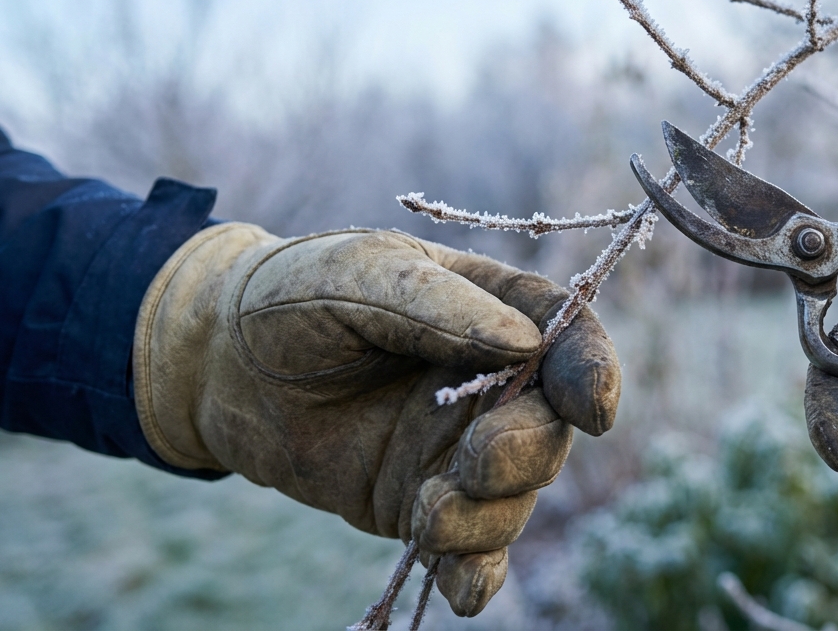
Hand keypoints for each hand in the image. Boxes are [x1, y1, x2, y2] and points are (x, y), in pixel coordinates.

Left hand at [133, 226, 619, 615]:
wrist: (217, 363)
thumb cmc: (292, 296)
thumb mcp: (358, 274)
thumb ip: (437, 303)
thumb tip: (524, 343)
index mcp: (492, 309)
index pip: (567, 336)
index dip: (593, 370)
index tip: (594, 409)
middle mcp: (490, 382)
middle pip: (549, 428)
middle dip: (526, 453)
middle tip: (475, 461)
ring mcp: (457, 448)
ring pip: (514, 498)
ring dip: (488, 517)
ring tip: (426, 515)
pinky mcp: (420, 502)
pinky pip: (469, 549)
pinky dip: (476, 573)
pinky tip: (463, 589)